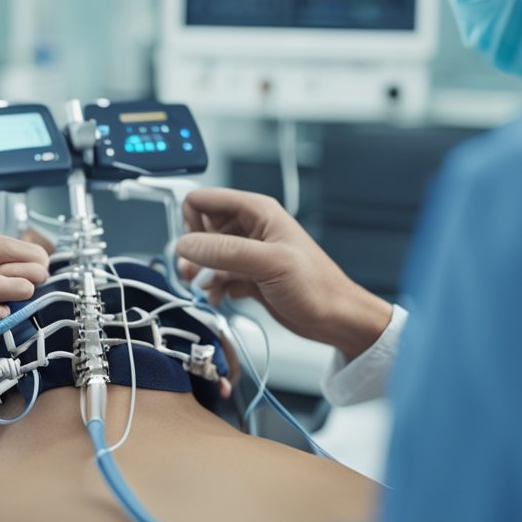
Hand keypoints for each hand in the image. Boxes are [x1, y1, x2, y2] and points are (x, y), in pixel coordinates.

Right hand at [175, 188, 390, 359]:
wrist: (336, 319)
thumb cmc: (317, 287)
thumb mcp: (269, 263)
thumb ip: (225, 251)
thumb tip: (186, 244)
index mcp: (257, 212)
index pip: (204, 201)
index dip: (191, 223)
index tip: (192, 248)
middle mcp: (251, 229)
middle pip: (202, 228)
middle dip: (193, 251)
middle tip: (191, 272)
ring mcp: (249, 253)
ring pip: (208, 254)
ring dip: (200, 271)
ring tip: (206, 287)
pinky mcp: (249, 275)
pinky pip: (218, 275)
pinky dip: (214, 287)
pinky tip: (221, 297)